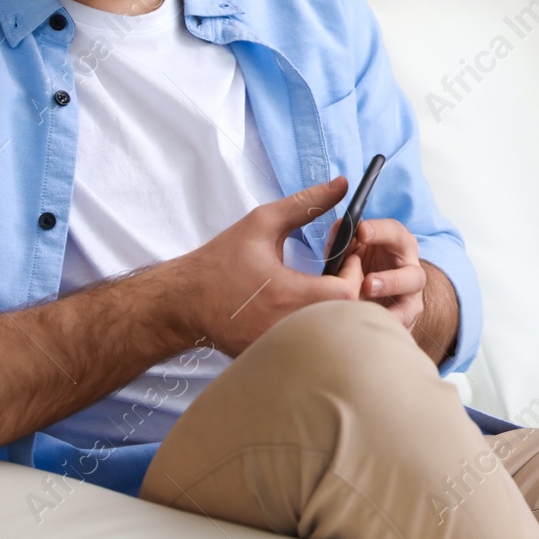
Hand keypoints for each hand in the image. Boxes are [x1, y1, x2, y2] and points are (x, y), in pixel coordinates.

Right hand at [170, 176, 363, 357]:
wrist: (184, 302)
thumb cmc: (221, 261)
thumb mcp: (262, 223)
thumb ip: (306, 203)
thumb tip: (341, 184)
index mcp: (287, 295)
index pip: (346, 294)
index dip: (354, 273)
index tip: (348, 257)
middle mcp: (286, 327)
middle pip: (345, 317)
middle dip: (351, 290)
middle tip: (341, 269)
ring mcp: (280, 345)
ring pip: (328, 332)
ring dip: (335, 308)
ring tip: (325, 285)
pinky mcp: (273, 354)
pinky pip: (308, 343)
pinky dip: (315, 325)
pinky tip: (305, 305)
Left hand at [325, 216, 425, 330]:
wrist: (366, 296)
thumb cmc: (358, 266)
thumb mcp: (349, 250)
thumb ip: (343, 240)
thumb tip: (340, 228)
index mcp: (399, 244)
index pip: (395, 232)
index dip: (379, 230)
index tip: (360, 231)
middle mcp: (411, 270)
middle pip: (412, 275)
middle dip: (391, 281)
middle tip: (367, 284)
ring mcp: (411, 298)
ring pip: (410, 308)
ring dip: (389, 312)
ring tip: (366, 311)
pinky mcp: (405, 320)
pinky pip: (400, 328)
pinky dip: (384, 328)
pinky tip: (365, 330)